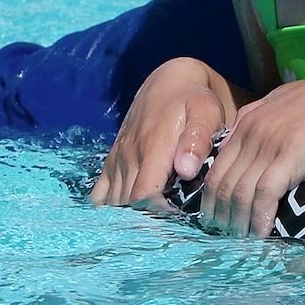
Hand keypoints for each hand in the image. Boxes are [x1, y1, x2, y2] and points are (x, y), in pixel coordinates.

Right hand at [91, 57, 230, 211]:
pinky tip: (128, 213)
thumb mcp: (205, 113)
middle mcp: (130, 157)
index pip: (144, 195)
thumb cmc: (195, 100)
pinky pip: (99, 194)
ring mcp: (117, 160)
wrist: (170, 83)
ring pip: (114, 202)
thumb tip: (185, 170)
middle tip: (171, 222)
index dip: (160, 212)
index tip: (180, 214)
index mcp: (153, 148)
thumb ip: (197, 140)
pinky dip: (109, 208)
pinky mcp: (112, 161)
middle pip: (127, 204)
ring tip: (156, 219)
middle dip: (147, 218)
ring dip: (131, 214)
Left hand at [199, 61, 304, 236]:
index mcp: (247, 120)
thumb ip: (264, 116)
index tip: (218, 218)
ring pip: (240, 192)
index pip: (217, 167)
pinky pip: (265, 193)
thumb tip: (249, 133)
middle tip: (225, 238)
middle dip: (220, 215)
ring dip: (238, 222)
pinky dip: (260, 217)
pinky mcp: (290, 154)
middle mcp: (251, 132)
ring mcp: (269, 143)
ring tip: (241, 242)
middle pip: (222, 183)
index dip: (213, 198)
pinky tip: (262, 233)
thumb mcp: (288, 100)